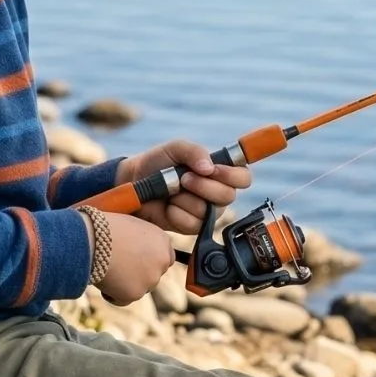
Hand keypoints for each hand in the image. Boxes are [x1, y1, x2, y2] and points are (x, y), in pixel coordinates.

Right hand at [93, 212, 174, 303]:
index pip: (164, 258)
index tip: (133, 262)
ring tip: (106, 270)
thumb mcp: (130, 227)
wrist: (91, 239)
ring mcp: (151, 279)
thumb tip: (138, 251)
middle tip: (116, 267)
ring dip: (124, 285)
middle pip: (153, 275)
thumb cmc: (104, 228)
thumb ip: (142, 241)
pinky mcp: (136, 293)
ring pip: (139, 288)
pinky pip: (123, 299)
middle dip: (138, 275)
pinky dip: (112, 295)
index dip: (148, 262)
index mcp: (163, 241)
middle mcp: (162, 261)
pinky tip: (102, 280)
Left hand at [116, 139, 252, 234]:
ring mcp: (206, 212)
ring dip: (186, 199)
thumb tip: (209, 168)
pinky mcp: (192, 227)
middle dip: (204, 186)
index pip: (243, 177)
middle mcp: (217, 193)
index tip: (212, 169)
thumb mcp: (176, 148)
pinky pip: (193, 224)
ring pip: (208, 210)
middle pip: (229, 196)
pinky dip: (176, 213)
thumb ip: (195, 151)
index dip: (232, 175)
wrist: (132, 183)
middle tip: (184, 178)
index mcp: (220, 173)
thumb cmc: (157, 163)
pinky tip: (168, 207)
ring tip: (171, 191)